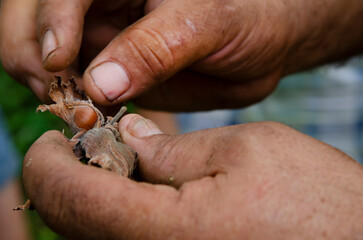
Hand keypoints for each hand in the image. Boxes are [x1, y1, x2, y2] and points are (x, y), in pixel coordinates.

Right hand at [2, 1, 362, 109]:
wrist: (264, 40)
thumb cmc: (248, 14)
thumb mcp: (210, 21)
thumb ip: (156, 48)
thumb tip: (100, 84)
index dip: (49, 23)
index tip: (59, 66)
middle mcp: (99, 1)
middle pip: (28, 19)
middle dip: (31, 58)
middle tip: (65, 99)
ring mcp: (100, 35)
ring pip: (41, 56)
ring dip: (49, 88)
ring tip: (82, 114)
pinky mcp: (110, 69)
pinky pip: (73, 86)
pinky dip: (72, 105)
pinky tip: (92, 118)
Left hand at [23, 114, 362, 238]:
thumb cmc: (316, 201)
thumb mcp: (246, 150)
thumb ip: (176, 149)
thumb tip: (131, 138)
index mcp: (166, 234)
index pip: (71, 199)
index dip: (49, 162)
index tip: (51, 137)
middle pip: (74, 224)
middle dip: (67, 178)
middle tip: (80, 144)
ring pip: (95, 239)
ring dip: (91, 197)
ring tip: (113, 163)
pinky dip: (117, 215)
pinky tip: (139, 191)